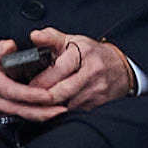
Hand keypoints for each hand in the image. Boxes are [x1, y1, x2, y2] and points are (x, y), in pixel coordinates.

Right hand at [0, 40, 91, 121]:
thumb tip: (11, 45)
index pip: (16, 92)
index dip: (34, 95)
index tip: (50, 95)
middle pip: (23, 111)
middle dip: (44, 112)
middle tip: (63, 110)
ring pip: (22, 117)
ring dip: (41, 116)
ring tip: (59, 113)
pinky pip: (18, 117)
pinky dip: (33, 116)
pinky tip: (46, 113)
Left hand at [16, 31, 133, 111]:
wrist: (121, 69)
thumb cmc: (93, 54)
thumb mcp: (73, 40)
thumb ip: (51, 37)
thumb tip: (34, 36)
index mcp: (83, 52)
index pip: (57, 69)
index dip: (40, 81)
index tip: (27, 86)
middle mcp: (91, 71)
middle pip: (61, 91)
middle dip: (42, 97)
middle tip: (29, 98)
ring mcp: (96, 90)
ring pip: (66, 104)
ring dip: (51, 106)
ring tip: (39, 103)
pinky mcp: (98, 104)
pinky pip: (75, 111)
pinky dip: (63, 111)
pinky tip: (55, 108)